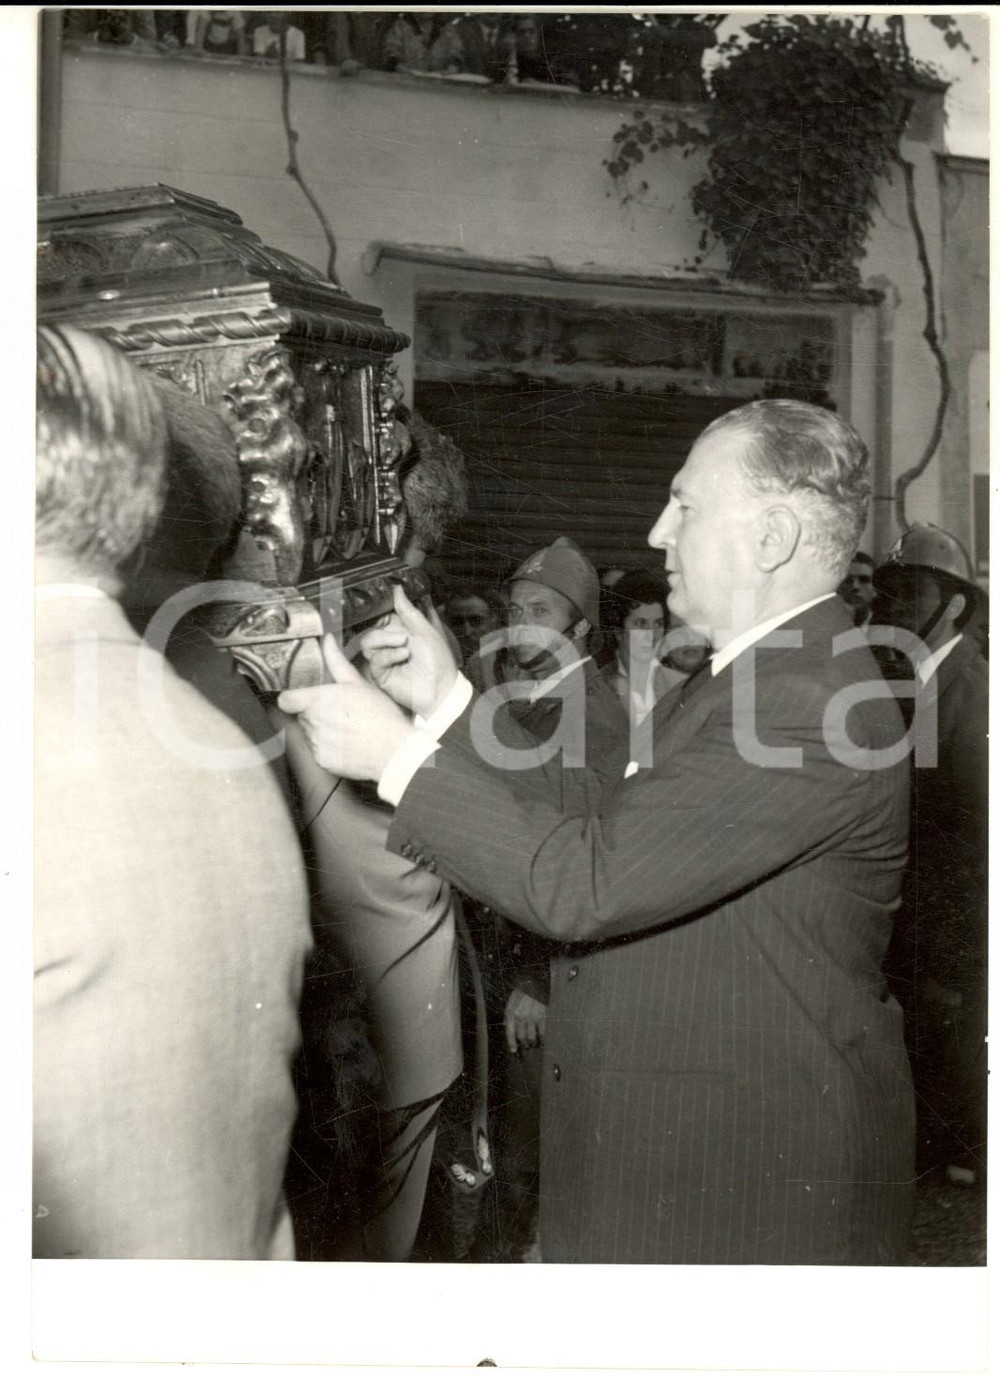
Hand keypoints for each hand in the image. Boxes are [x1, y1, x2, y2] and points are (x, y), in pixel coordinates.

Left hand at [278, 633, 413, 781]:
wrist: (394, 752)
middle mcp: (312, 724)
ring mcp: (316, 744)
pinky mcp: (323, 762)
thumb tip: (327, 640)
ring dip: (322, 730)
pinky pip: (319, 751)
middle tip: (339, 711)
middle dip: (314, 712)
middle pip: (302, 715)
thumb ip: (336, 662)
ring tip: (347, 728)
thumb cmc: (379, 715)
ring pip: (310, 733)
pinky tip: (349, 744)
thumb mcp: (358, 683)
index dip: (293, 697)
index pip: (286, 700)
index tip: (303, 697)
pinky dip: (329, 748)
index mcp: (317, 701)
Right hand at [355, 583, 457, 718]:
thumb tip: (397, 588)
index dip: (380, 611)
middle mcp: (391, 643)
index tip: (383, 607)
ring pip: (368, 641)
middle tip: (403, 635)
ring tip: (404, 645)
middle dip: (385, 629)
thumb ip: (408, 610)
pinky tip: (403, 656)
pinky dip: (389, 655)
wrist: (441, 688)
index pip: (382, 615)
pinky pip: (375, 659)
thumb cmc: (439, 659)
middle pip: (371, 628)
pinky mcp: (380, 673)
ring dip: (385, 640)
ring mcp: (384, 658)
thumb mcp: (426, 629)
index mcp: (402, 630)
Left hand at [505, 990, 547, 1052]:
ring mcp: (532, 1017)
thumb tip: (506, 1026)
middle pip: (522, 1037)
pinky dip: (543, 1038)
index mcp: (511, 1013)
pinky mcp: (543, 1016)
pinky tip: (543, 1039)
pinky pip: (543, 1033)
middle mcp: (521, 1016)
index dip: (512, 1043)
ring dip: (533, 1042)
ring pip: (532, 1037)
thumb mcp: (510, 1002)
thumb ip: (508, 1015)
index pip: (510, 1033)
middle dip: (524, 1044)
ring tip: (535, 1043)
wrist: (534, 982)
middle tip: (527, 1045)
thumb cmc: (521, 993)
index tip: (514, 1050)